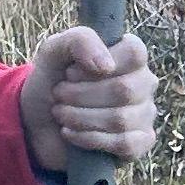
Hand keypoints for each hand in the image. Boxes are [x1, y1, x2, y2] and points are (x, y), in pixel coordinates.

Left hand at [19, 25, 154, 178]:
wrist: (38, 121)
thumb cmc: (53, 80)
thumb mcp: (55, 51)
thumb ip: (80, 40)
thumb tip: (107, 66)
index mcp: (130, 55)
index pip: (134, 53)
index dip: (96, 64)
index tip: (70, 72)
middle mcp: (144, 83)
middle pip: (124, 89)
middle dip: (80, 95)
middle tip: (58, 94)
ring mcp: (145, 113)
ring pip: (121, 119)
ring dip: (80, 117)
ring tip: (60, 113)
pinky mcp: (140, 142)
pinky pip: (125, 144)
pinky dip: (90, 139)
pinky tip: (71, 133)